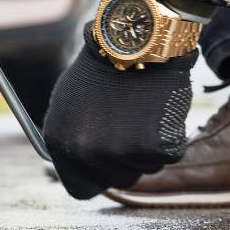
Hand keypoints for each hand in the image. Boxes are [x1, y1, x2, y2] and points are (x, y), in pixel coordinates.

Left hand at [41, 33, 196, 198]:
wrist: (134, 42)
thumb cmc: (101, 69)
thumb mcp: (67, 102)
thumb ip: (70, 138)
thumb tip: (78, 162)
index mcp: (61, 144)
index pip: (80, 188)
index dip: (97, 176)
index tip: (107, 162)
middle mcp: (86, 153)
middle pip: (116, 181)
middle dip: (125, 160)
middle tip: (129, 125)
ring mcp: (121, 152)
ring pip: (144, 168)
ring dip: (147, 146)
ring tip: (140, 110)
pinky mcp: (155, 147)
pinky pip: (167, 155)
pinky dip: (168, 136)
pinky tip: (156, 109)